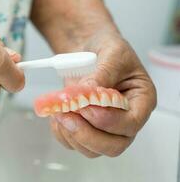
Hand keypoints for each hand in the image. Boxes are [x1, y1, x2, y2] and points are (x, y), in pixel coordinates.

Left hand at [50, 28, 156, 157]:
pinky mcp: (85, 127)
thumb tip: (88, 93)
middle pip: (113, 146)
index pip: (131, 123)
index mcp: (140, 101)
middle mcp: (124, 119)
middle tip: (68, 115)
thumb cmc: (107, 49)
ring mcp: (104, 127)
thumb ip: (103, 73)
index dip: (107, 120)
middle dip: (87, 134)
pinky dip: (61, 133)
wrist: (88, 49)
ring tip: (59, 111)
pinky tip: (57, 115)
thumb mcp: (112, 53)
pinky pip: (73, 143)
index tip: (86, 106)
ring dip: (71, 134)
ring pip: (92, 149)